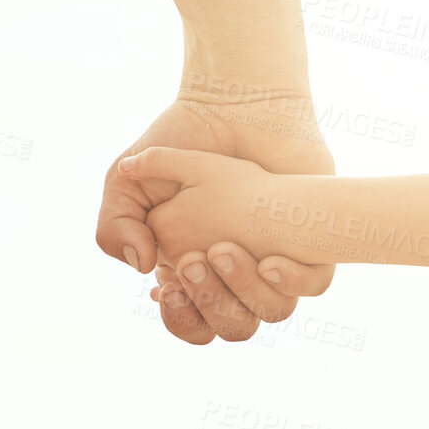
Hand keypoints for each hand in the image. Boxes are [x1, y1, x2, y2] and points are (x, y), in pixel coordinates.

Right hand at [96, 93, 334, 343]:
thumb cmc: (183, 140)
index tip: (170, 287)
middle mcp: (240, 274)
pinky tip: (271, 260)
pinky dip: (293, 281)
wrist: (234, 102)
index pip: (194, 325)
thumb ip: (115, 227)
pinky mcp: (313, 238)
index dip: (182, 319)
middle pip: (232, 326)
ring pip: (273, 312)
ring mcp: (277, 257)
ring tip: (226, 248)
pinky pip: (313, 284)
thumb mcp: (126, 182)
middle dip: (210, 302)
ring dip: (245, 290)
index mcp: (197, 271)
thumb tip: (143, 267)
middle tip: (195, 258)